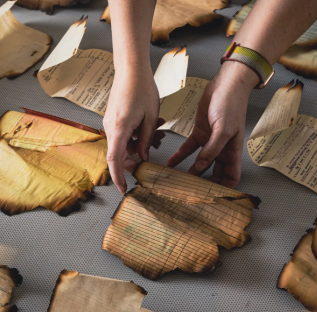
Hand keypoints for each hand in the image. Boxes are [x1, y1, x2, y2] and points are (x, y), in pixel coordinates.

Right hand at [103, 69, 164, 193]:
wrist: (131, 69)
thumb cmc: (142, 89)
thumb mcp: (151, 118)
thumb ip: (147, 140)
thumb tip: (143, 157)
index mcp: (119, 128)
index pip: (114, 160)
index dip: (118, 177)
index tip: (123, 189)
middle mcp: (111, 127)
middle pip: (122, 152)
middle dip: (141, 152)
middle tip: (158, 141)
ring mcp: (111, 123)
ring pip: (126, 142)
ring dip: (143, 140)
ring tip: (159, 128)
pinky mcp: (114, 118)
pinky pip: (125, 133)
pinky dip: (138, 132)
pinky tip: (152, 123)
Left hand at [167, 62, 258, 187]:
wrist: (225, 85)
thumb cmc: (231, 105)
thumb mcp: (224, 130)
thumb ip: (212, 150)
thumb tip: (200, 168)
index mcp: (232, 151)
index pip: (232, 176)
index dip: (225, 188)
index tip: (213, 198)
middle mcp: (222, 150)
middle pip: (214, 173)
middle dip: (204, 183)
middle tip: (190, 193)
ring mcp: (210, 142)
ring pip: (199, 163)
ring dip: (189, 172)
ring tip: (177, 181)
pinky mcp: (199, 133)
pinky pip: (188, 149)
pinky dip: (179, 156)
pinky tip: (170, 163)